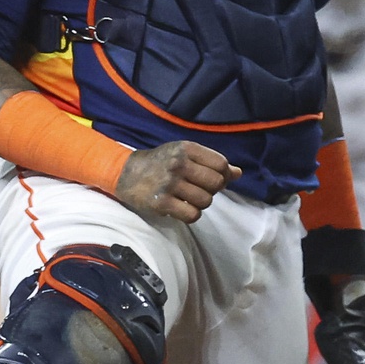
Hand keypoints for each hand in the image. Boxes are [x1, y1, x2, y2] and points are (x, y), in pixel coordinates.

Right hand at [115, 140, 239, 223]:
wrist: (126, 173)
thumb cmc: (160, 163)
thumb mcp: (184, 155)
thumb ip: (211, 162)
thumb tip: (239, 173)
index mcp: (186, 148)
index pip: (221, 164)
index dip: (222, 175)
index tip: (211, 179)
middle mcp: (178, 164)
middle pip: (216, 183)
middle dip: (212, 190)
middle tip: (198, 189)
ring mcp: (170, 184)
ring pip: (206, 201)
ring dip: (201, 203)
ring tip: (188, 198)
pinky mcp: (161, 203)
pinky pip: (192, 215)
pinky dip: (191, 215)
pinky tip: (181, 208)